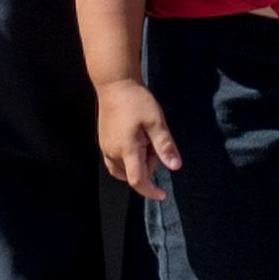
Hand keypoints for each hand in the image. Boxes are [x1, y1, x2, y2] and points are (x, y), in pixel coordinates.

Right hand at [93, 77, 180, 199]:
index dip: (150, 191)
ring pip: (123, 169)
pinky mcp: (103, 142)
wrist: (115, 84)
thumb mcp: (156, 122)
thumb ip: (165, 146)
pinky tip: (137, 141)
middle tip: (154, 140)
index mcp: (127, 150)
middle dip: (148, 165)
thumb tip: (175, 167)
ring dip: (137, 162)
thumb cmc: (137, 101)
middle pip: (133, 174)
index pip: (137, 181)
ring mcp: (105, 148)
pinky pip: (115, 161)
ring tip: (145, 139)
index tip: (162, 194)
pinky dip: (128, 159)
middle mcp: (113, 153)